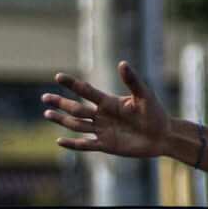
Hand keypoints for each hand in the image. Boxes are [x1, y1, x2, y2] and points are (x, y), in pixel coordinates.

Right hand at [41, 61, 173, 158]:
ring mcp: (102, 131)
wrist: (162, 135)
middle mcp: (102, 115)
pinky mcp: (106, 145)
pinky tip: (59, 141)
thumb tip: (122, 63)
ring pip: (77, 125)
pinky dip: (73, 144)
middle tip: (45, 97)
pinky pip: (86, 145)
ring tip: (47, 114)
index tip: (58, 76)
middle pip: (77, 109)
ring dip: (62, 120)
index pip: (86, 91)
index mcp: (109, 102)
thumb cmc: (155, 113)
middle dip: (61, 103)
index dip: (73, 84)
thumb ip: (132, 81)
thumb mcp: (144, 95)